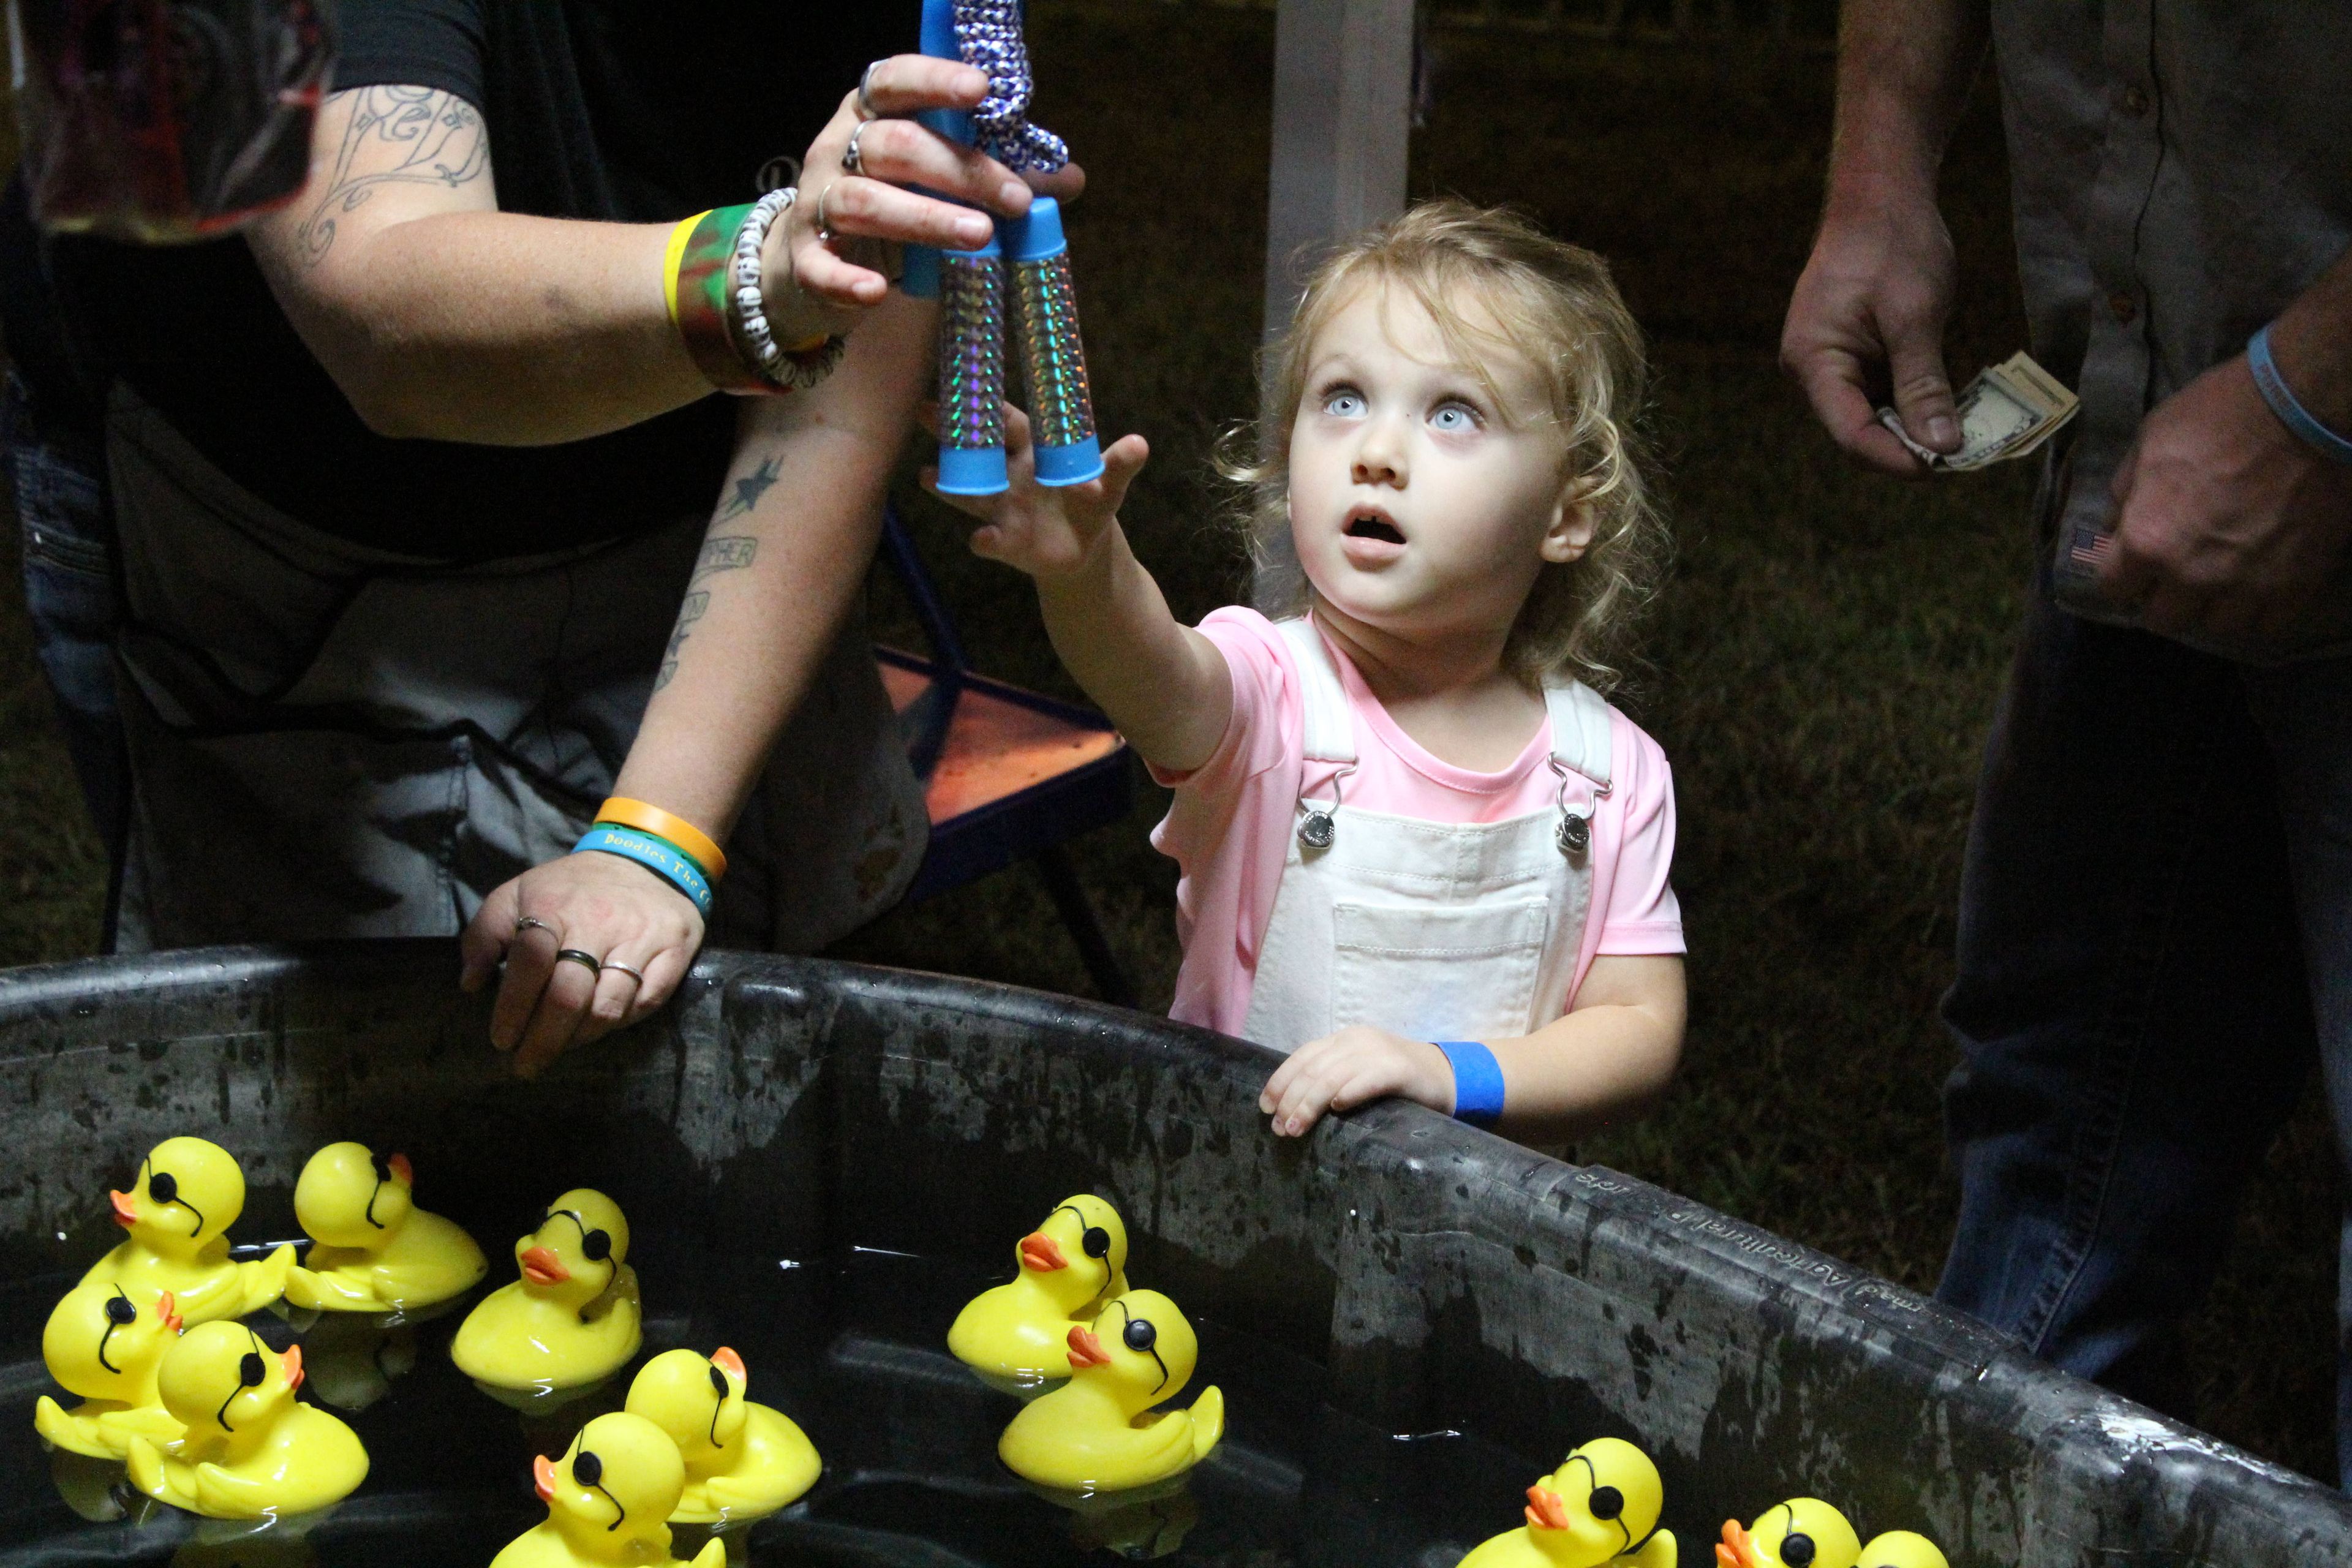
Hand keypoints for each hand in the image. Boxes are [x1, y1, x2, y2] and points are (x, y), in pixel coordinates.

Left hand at [458, 852, 704, 1078]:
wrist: (644, 858)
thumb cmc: (570, 887)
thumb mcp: (517, 893)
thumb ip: (484, 934)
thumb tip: (470, 984)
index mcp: (553, 906)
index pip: (531, 963)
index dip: (513, 1008)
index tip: (502, 1040)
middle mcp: (599, 922)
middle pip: (569, 995)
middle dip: (543, 1040)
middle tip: (527, 1065)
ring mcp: (641, 937)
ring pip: (608, 1006)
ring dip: (580, 1037)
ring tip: (563, 1045)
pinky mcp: (674, 949)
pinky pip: (647, 1002)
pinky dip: (621, 1022)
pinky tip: (601, 1025)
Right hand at [771, 55, 1088, 335]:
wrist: (816, 261)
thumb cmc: (894, 204)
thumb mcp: (943, 182)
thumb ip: (1001, 175)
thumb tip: (1071, 177)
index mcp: (872, 115)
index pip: (895, 81)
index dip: (935, 81)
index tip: (982, 90)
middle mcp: (837, 148)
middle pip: (894, 146)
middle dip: (960, 170)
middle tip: (1016, 201)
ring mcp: (817, 202)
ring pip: (863, 202)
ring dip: (925, 218)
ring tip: (980, 236)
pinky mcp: (804, 257)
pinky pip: (821, 268)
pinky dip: (848, 281)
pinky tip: (878, 292)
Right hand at [923, 402, 1147, 579]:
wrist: (1083, 546)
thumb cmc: (1091, 499)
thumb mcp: (1109, 481)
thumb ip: (1119, 464)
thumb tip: (1140, 444)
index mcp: (1034, 448)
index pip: (1008, 420)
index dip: (989, 404)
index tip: (965, 383)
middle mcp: (1009, 473)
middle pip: (977, 449)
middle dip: (952, 431)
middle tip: (923, 410)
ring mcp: (1002, 506)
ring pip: (969, 491)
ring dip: (948, 485)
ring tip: (926, 476)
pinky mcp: (1005, 540)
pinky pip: (990, 539)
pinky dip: (985, 540)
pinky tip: (981, 538)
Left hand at [1258, 1026, 1454, 1137]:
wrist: (1447, 1076)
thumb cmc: (1396, 1083)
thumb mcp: (1358, 1073)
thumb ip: (1331, 1080)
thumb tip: (1289, 1108)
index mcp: (1343, 1040)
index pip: (1302, 1056)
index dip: (1280, 1081)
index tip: (1265, 1107)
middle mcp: (1357, 1040)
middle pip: (1312, 1069)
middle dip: (1290, 1099)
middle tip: (1278, 1128)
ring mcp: (1378, 1051)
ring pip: (1332, 1076)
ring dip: (1309, 1104)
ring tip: (1295, 1129)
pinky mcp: (1399, 1068)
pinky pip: (1368, 1079)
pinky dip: (1348, 1093)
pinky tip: (1336, 1109)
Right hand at [1782, 188, 1960, 475]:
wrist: (1880, 197)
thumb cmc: (1892, 245)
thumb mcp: (1914, 315)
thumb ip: (1923, 384)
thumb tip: (1942, 447)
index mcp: (1814, 362)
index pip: (1850, 433)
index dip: (1895, 458)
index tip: (1945, 467)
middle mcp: (1816, 373)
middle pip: (1860, 433)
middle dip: (1910, 448)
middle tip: (1967, 456)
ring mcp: (1835, 366)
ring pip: (1876, 418)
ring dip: (1918, 428)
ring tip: (1968, 434)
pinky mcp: (1857, 358)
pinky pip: (1885, 396)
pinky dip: (1919, 404)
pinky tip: (1956, 408)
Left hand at [2095, 355, 2351, 653]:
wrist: (2308, 408)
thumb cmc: (2222, 414)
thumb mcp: (2151, 439)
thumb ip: (2127, 490)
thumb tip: (2116, 522)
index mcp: (2148, 541)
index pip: (2113, 588)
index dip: (2120, 575)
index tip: (2131, 564)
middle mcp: (2192, 576)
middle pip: (2163, 619)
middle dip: (2162, 597)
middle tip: (2175, 574)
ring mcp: (2247, 586)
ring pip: (2216, 626)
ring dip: (2212, 607)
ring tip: (2220, 580)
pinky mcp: (2296, 586)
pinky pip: (2267, 623)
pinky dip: (2259, 609)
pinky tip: (2258, 584)